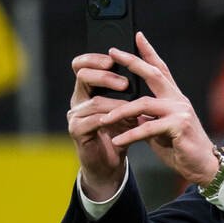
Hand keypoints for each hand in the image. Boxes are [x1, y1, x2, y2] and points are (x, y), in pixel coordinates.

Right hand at [67, 50, 134, 198]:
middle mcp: (78, 99)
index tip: (114, 57)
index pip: (82, 65)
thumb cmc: (120, 134)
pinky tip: (126, 122)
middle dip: (105, 76)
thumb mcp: (128, 110)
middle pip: (83, 76)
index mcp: (88, 90)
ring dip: (116, 103)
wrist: (111, 165)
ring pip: (93, 101)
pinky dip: (111, 120)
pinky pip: (93, 121)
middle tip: (126, 83)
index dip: (95, 58)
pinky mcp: (76, 131)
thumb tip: (148, 72)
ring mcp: (75, 115)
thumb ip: (131, 93)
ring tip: (135, 107)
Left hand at [98, 33, 217, 184]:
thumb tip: (126, 113)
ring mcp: (180, 111)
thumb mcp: (160, 129)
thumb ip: (146, 117)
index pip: (161, 70)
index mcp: (174, 98)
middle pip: (154, 75)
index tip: (137, 36)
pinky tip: (117, 140)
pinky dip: (130, 134)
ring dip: (120, 111)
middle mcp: (179, 100)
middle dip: (133, 62)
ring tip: (104, 118)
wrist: (204, 167)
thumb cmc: (182, 148)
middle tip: (114, 53)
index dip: (149, 52)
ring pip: (144, 103)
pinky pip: (148, 127)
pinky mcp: (180, 126)